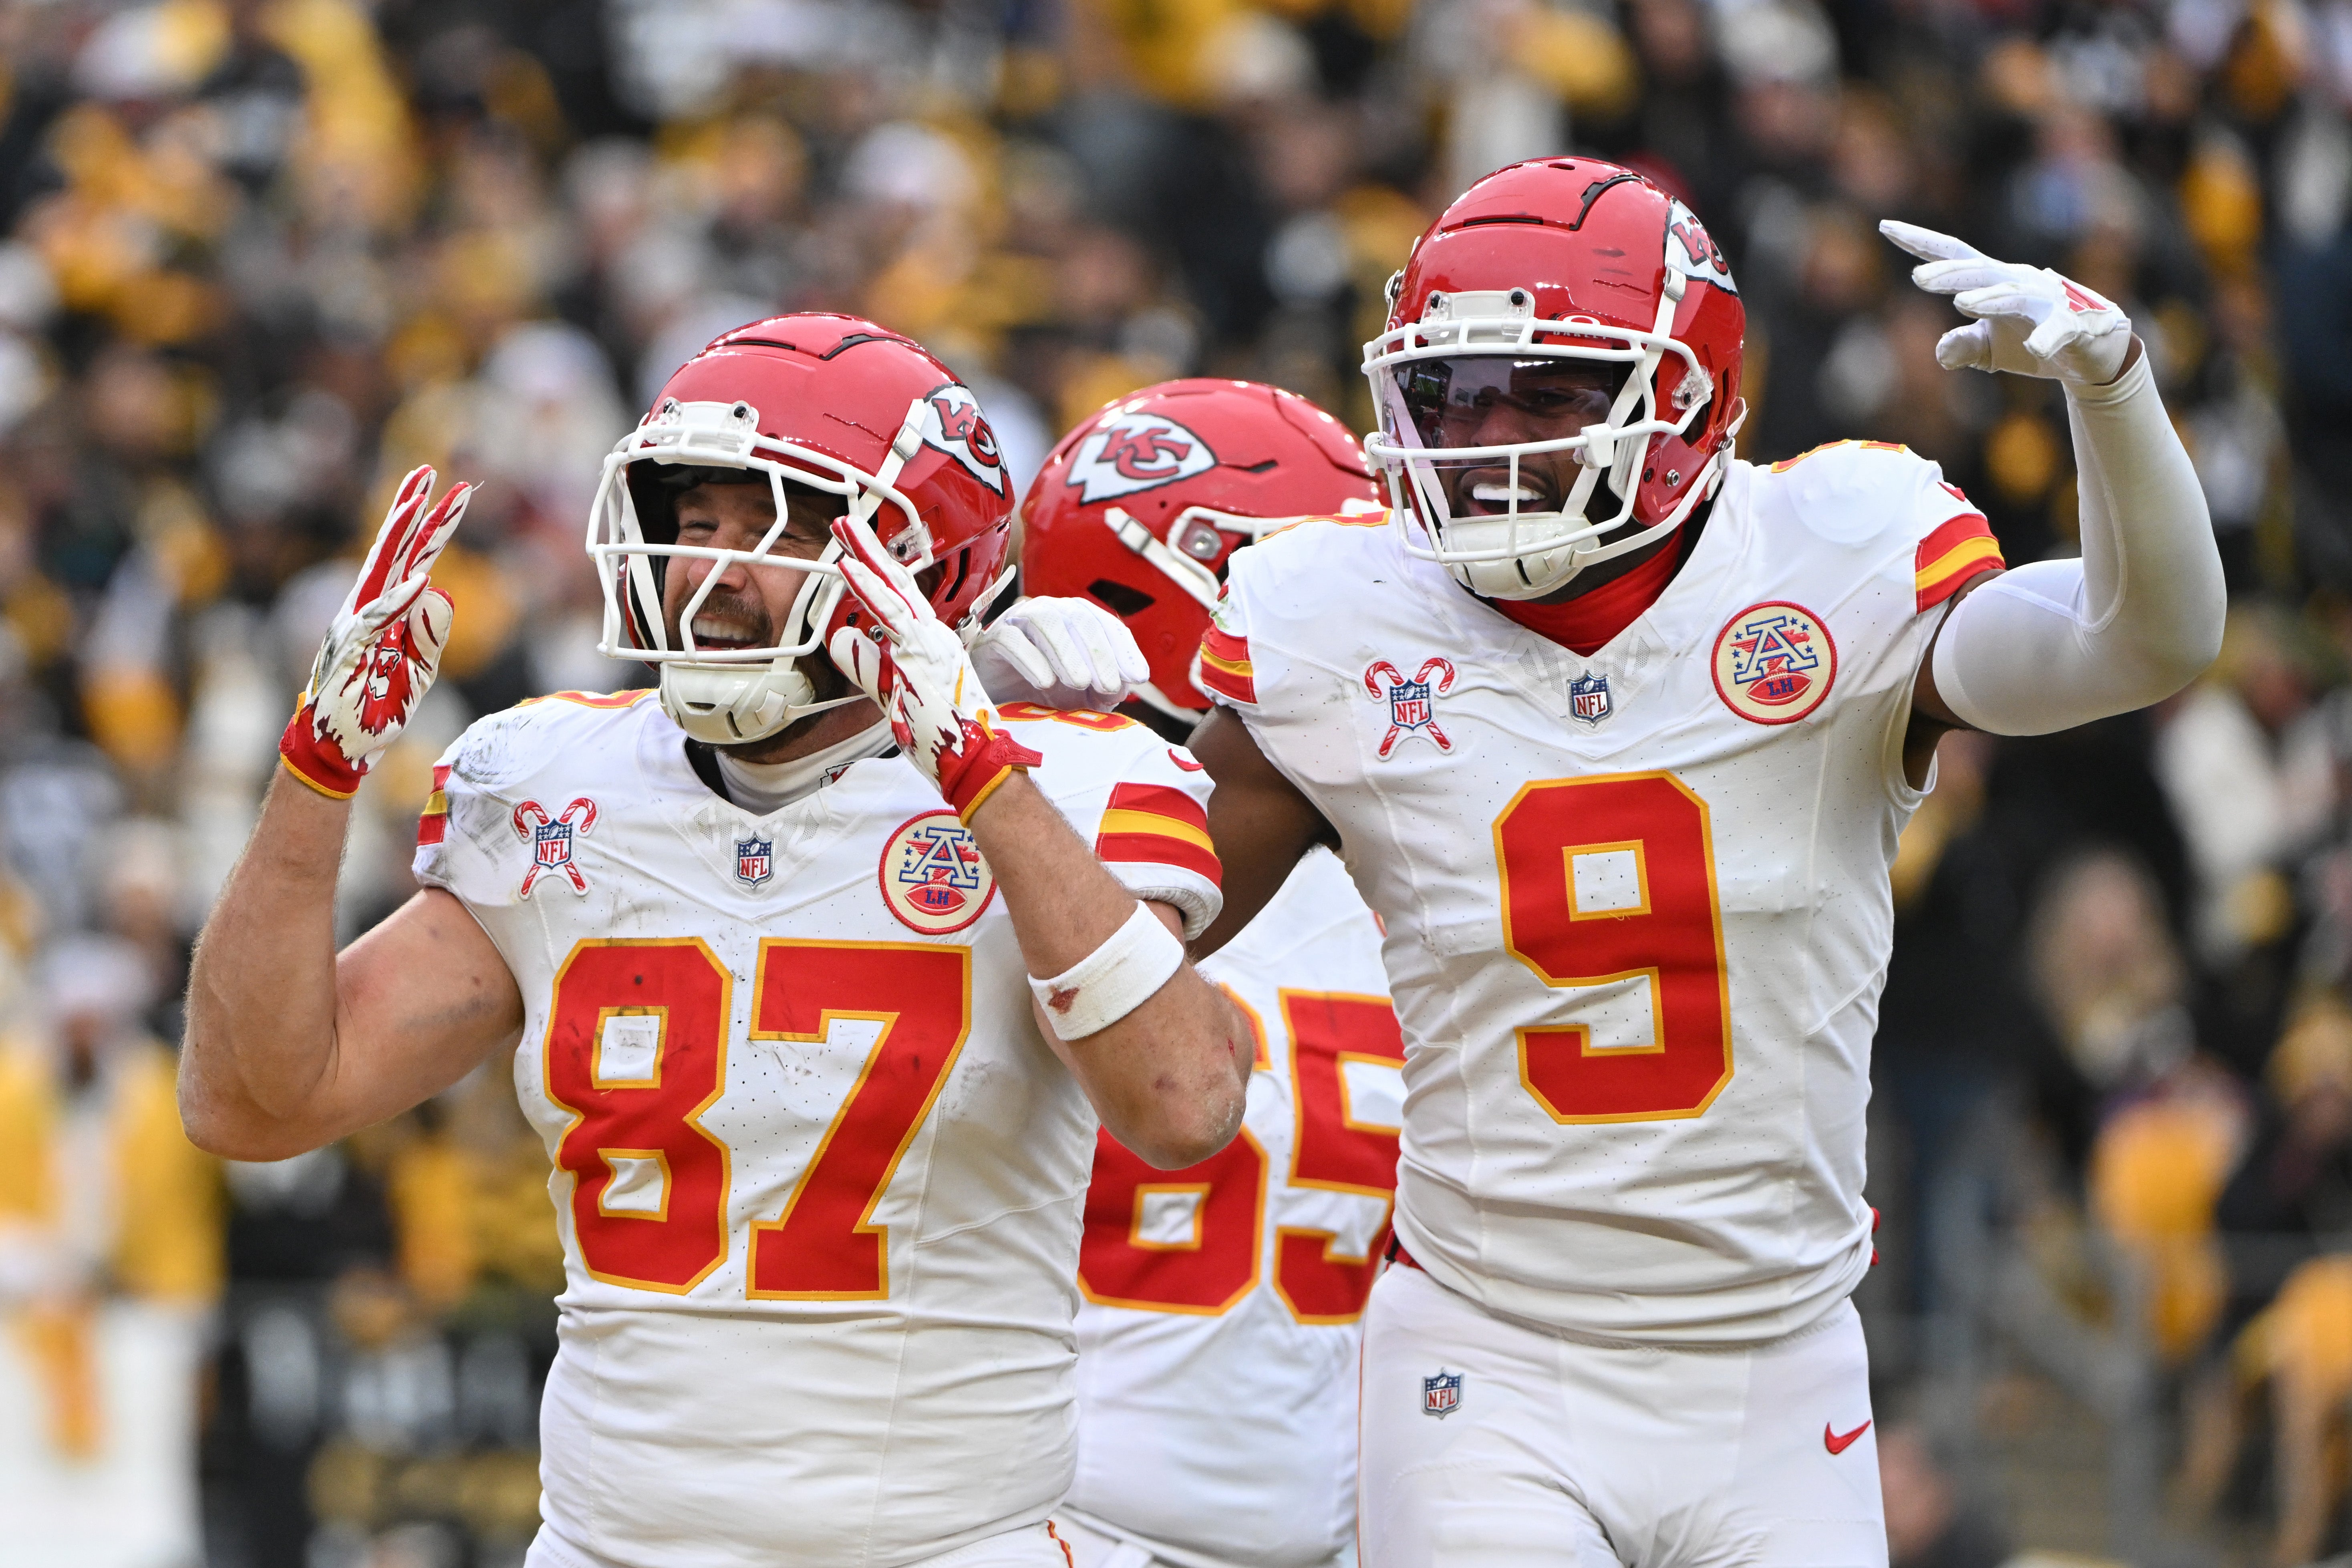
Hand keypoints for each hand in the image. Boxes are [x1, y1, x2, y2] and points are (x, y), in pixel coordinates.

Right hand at [280, 466, 471, 798]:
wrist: (341, 747)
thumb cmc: (376, 708)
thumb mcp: (418, 669)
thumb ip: (429, 632)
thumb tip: (440, 591)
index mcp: (383, 611)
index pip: (411, 559)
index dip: (429, 526)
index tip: (450, 493)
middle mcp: (366, 608)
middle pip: (394, 551)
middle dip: (413, 511)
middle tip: (430, 472)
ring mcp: (357, 626)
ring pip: (383, 572)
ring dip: (403, 537)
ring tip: (421, 502)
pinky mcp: (352, 650)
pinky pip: (380, 621)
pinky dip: (401, 601)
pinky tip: (422, 579)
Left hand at [827, 513, 1042, 820]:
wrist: (975, 759)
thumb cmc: (942, 734)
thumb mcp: (894, 693)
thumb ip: (866, 665)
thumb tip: (839, 639)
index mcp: (929, 643)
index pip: (900, 599)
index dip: (877, 572)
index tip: (855, 551)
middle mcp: (932, 635)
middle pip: (898, 583)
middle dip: (871, 551)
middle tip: (846, 523)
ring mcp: (928, 642)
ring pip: (893, 590)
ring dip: (866, 558)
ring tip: (844, 531)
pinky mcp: (921, 653)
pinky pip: (890, 615)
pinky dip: (868, 589)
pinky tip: (848, 569)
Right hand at [970, 596, 1149, 711]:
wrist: (995, 696)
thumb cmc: (1043, 689)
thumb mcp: (1082, 694)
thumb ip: (1106, 689)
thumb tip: (1125, 685)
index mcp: (1076, 619)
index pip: (1106, 625)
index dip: (1125, 650)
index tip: (1138, 678)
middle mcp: (1051, 611)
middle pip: (1080, 619)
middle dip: (1099, 654)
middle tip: (1110, 687)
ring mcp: (1020, 620)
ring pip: (1047, 622)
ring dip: (1068, 653)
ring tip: (1080, 683)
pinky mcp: (994, 637)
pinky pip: (1012, 639)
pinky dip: (1030, 659)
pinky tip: (1044, 682)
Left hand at [1881, 220, 2131, 385]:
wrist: (2095, 354)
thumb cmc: (2036, 340)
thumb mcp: (1991, 348)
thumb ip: (1964, 346)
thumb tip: (1939, 351)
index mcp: (1996, 283)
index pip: (1954, 256)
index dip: (1920, 242)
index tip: (1885, 226)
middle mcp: (2020, 283)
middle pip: (1981, 272)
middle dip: (1950, 274)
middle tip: (1917, 279)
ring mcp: (2050, 302)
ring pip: (2017, 296)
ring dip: (1992, 299)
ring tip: (1964, 304)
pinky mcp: (2077, 325)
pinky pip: (2062, 330)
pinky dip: (2049, 337)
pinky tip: (2035, 347)